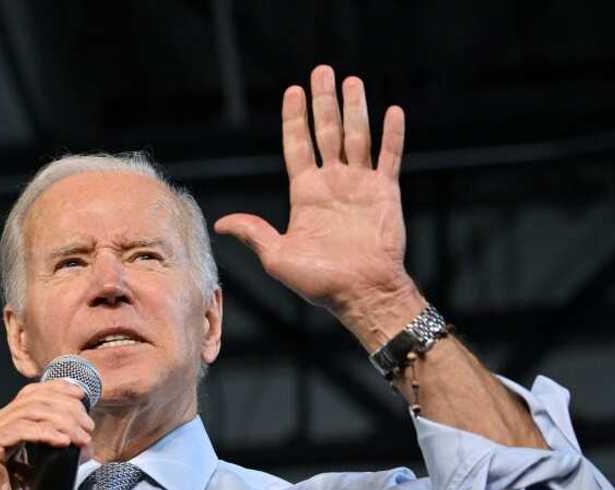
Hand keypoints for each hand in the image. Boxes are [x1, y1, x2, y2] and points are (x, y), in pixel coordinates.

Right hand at [0, 380, 93, 489]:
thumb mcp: (41, 476)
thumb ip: (59, 457)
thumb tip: (85, 445)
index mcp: (6, 426)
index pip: (33, 396)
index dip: (59, 391)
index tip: (83, 398)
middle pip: (36, 400)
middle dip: (67, 408)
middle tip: (87, 426)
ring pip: (31, 411)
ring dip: (62, 421)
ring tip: (81, 436)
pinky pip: (22, 430)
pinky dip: (46, 433)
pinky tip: (63, 441)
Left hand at [214, 65, 421, 340]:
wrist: (361, 293)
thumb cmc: (319, 282)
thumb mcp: (277, 257)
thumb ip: (254, 233)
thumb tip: (220, 223)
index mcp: (305, 194)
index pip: (297, 146)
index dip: (294, 118)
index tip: (293, 91)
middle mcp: (332, 184)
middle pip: (326, 132)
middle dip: (323, 101)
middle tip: (322, 71)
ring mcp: (359, 186)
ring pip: (357, 136)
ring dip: (355, 108)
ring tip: (352, 80)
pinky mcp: (385, 193)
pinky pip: (389, 157)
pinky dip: (392, 134)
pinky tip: (393, 111)